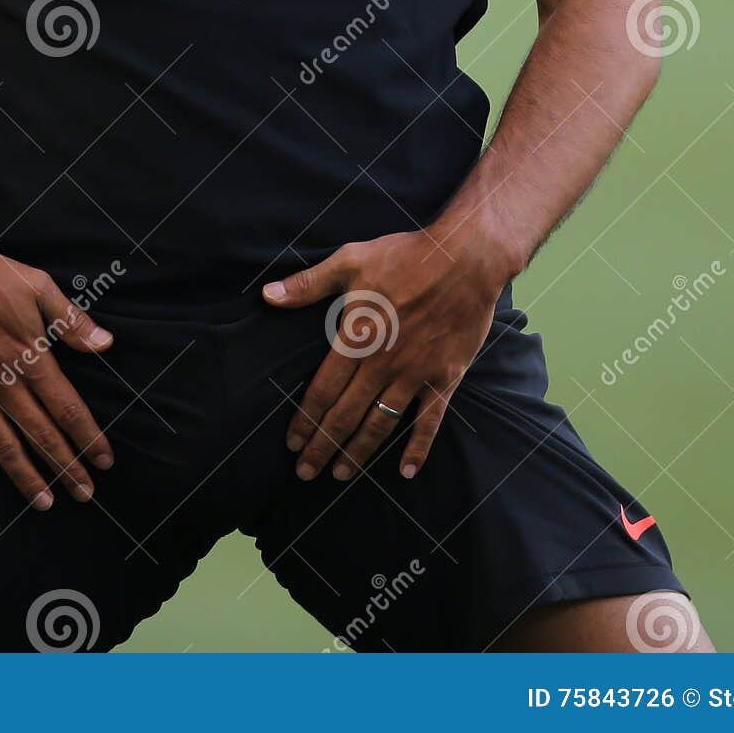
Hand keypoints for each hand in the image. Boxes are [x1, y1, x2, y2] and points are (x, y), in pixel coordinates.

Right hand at [0, 237, 114, 508]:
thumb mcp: (36, 285)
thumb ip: (70, 320)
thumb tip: (106, 343)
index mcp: (30, 358)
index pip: (67, 408)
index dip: (88, 436)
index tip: (105, 460)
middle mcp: (3, 384)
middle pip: (41, 434)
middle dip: (66, 466)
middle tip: (86, 494)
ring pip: (4, 446)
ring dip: (26, 477)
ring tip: (45, 503)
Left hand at [261, 219, 510, 481]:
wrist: (465, 258)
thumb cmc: (405, 256)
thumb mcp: (350, 261)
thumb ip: (308, 284)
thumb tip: (268, 295)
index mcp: (357, 338)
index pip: (323, 390)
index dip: (305, 420)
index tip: (291, 443)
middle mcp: (383, 363)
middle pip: (346, 415)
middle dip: (323, 446)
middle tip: (306, 472)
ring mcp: (416, 374)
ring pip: (381, 424)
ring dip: (359, 453)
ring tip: (340, 476)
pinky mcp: (445, 377)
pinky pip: (430, 421)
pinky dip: (417, 448)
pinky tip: (405, 472)